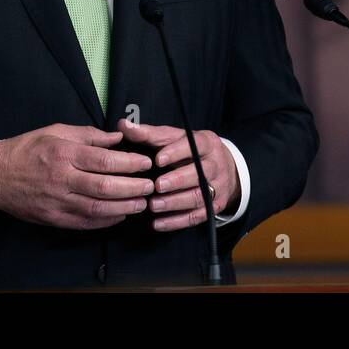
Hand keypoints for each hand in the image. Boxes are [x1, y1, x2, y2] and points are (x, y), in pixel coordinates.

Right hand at [0, 123, 154, 229]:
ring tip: (141, 203)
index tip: (146, 162)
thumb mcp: (55, 131)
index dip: (129, 163)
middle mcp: (62, 179)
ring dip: (125, 207)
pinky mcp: (54, 218)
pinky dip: (106, 221)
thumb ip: (88, 135)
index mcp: (64, 154)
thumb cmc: (26, 149)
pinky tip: (120, 215)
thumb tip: (116, 138)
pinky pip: (85, 223)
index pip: (104, 160)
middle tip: (150, 185)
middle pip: (105, 187)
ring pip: (98, 208)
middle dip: (133, 188)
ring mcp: (57, 202)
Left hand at [117, 118, 238, 231]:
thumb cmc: (191, 151)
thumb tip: (124, 125)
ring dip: (175, 203)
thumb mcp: (175, 137)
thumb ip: (150, 133)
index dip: (176, 152)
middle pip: (199, 173)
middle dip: (177, 180)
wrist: (224, 168)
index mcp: (206, 143)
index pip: (193, 145)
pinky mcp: (214, 207)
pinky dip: (177, 222)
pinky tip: (159, 223)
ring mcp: (218, 187)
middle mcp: (215, 164)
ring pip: (199, 196)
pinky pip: (197, 217)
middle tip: (156, 186)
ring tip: (154, 205)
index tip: (158, 159)